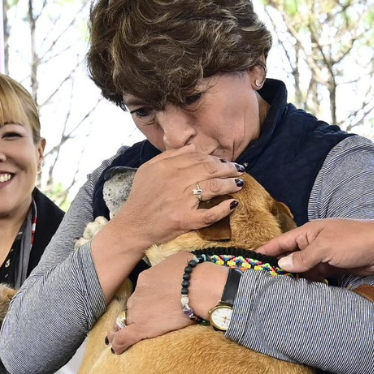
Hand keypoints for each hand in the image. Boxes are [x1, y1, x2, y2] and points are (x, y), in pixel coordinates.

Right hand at [109, 146, 244, 247]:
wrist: (133, 226)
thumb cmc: (140, 198)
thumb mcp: (148, 170)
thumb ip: (169, 156)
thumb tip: (193, 147)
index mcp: (167, 167)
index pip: (198, 158)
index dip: (214, 159)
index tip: (224, 161)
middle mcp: (175, 181)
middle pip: (209, 169)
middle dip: (228, 168)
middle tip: (239, 169)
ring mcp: (182, 201)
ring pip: (213, 187)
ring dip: (229, 184)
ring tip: (240, 183)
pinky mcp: (185, 220)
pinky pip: (209, 214)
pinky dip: (223, 209)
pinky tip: (232, 204)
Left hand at [109, 253, 227, 353]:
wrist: (198, 288)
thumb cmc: (194, 273)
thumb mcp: (180, 260)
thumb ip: (172, 267)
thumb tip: (177, 269)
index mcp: (145, 279)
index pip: (142, 292)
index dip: (147, 299)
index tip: (155, 304)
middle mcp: (137, 295)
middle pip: (134, 306)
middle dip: (140, 312)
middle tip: (151, 320)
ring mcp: (138, 312)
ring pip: (126, 321)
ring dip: (127, 328)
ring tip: (125, 337)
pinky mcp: (142, 327)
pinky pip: (123, 338)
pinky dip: (118, 344)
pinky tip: (117, 350)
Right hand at [258, 219, 373, 279]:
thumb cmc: (353, 241)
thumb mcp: (324, 248)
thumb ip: (302, 258)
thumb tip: (282, 265)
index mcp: (308, 233)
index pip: (281, 243)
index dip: (265, 251)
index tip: (250, 260)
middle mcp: (313, 243)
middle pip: (290, 257)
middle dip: (278, 268)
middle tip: (262, 282)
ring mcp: (323, 256)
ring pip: (302, 268)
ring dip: (294, 278)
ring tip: (279, 290)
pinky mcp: (333, 267)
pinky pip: (315, 275)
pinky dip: (309, 282)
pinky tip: (301, 291)